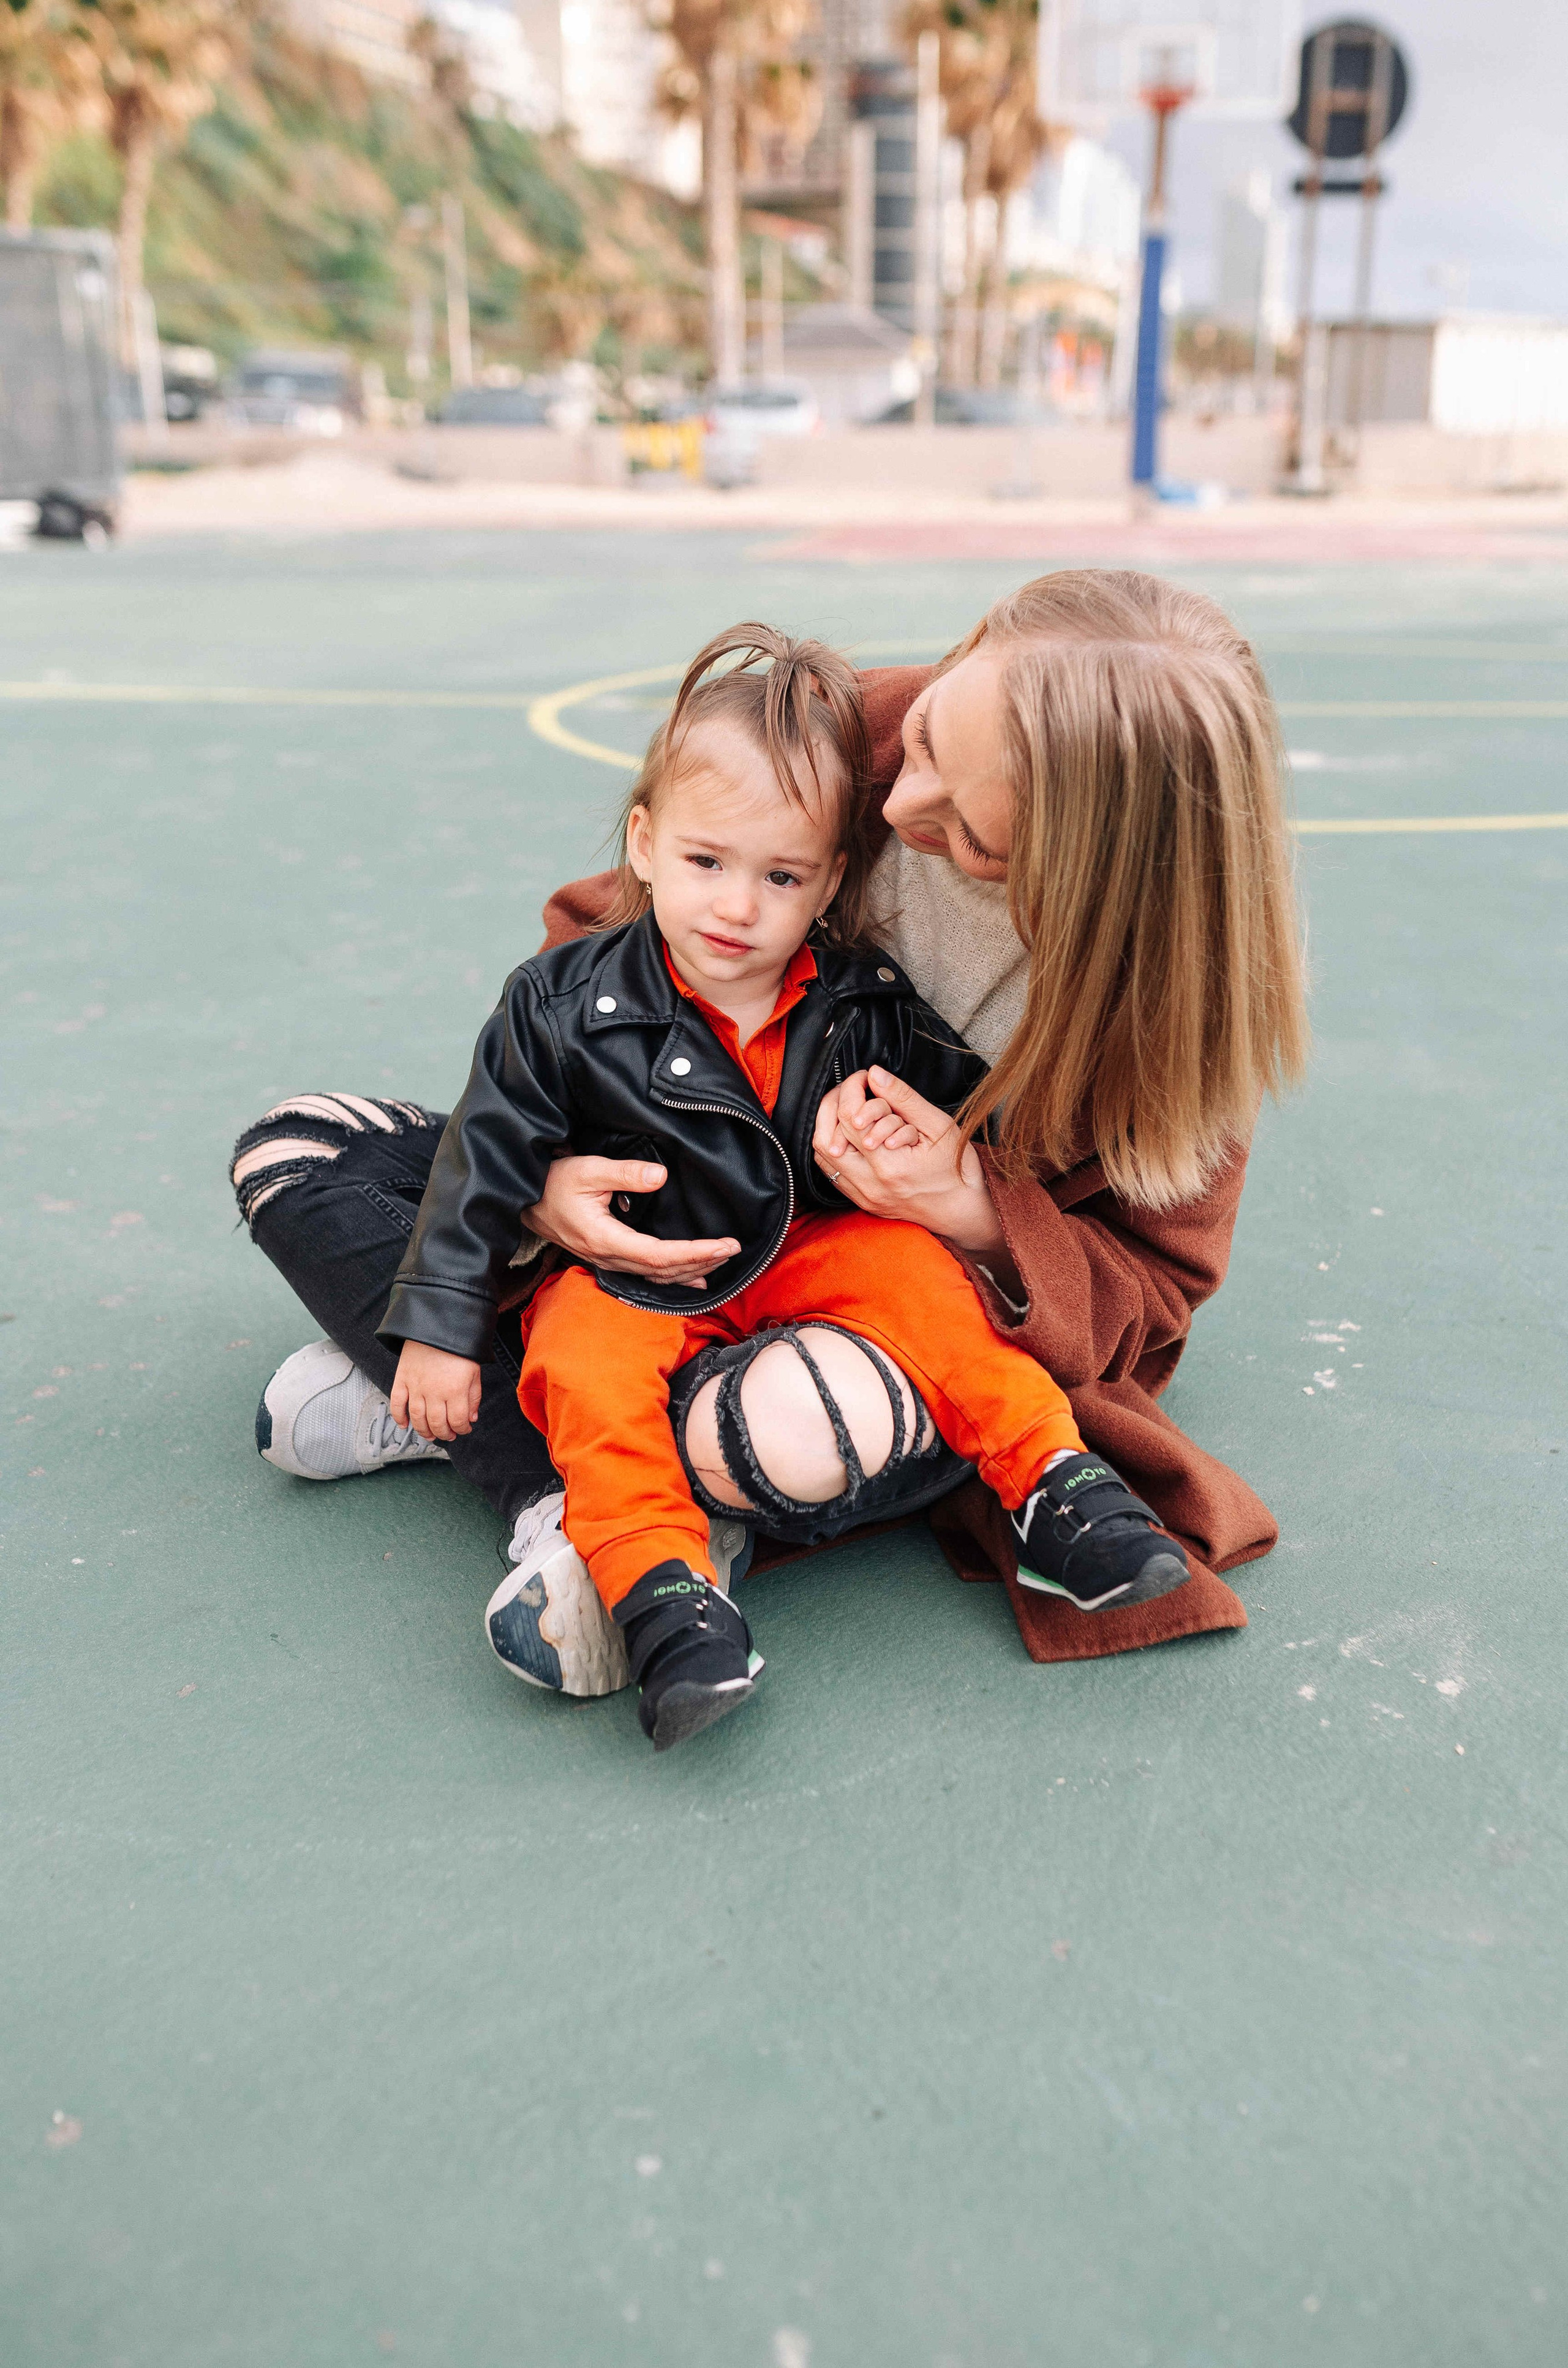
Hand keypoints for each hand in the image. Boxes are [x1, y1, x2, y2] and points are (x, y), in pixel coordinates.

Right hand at [391, 1341, 481, 1441]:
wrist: (437, 1324)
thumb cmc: (459, 1347)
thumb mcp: (474, 1371)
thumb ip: (474, 1397)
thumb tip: (471, 1418)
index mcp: (455, 1390)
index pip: (458, 1421)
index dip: (462, 1429)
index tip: (464, 1429)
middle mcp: (434, 1392)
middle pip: (437, 1424)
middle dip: (444, 1434)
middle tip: (448, 1435)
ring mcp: (416, 1386)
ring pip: (417, 1418)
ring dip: (424, 1431)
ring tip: (430, 1435)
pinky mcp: (402, 1379)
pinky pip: (397, 1403)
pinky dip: (399, 1417)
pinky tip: (404, 1425)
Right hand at [526, 1155, 740, 1289]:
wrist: (523, 1200)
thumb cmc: (552, 1183)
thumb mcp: (587, 1169)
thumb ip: (624, 1173)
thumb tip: (660, 1176)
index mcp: (606, 1239)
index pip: (661, 1256)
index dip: (696, 1253)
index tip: (725, 1244)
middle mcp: (608, 1258)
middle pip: (664, 1271)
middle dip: (702, 1262)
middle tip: (733, 1250)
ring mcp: (607, 1262)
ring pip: (657, 1277)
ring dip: (691, 1271)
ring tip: (721, 1261)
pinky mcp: (607, 1258)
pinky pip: (646, 1275)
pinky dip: (674, 1277)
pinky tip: (693, 1279)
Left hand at [813, 1066, 1006, 1261]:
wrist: (961, 1211)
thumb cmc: (957, 1170)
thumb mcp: (938, 1126)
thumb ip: (904, 1099)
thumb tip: (875, 1075)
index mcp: (890, 1166)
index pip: (849, 1117)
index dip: (851, 1089)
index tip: (864, 1078)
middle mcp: (871, 1185)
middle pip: (827, 1137)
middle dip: (836, 1104)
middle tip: (855, 1090)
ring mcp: (863, 1196)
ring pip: (823, 1156)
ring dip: (830, 1126)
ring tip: (851, 1109)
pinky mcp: (862, 1201)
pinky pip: (832, 1171)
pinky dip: (835, 1147)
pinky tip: (851, 1134)